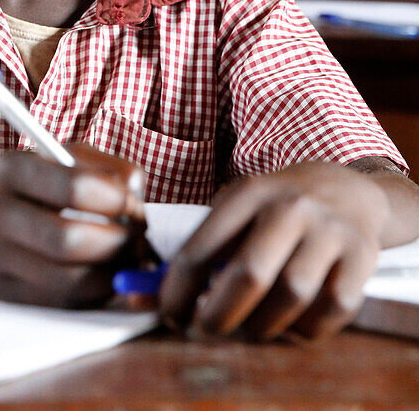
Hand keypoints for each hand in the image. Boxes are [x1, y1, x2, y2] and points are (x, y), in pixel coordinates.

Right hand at [0, 143, 145, 307]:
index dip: (116, 200)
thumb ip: (103, 165)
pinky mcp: (2, 291)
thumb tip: (137, 194)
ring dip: (113, 272)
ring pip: (69, 280)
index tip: (135, 204)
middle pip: (69, 241)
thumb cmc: (24, 181)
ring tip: (128, 257)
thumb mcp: (56, 154)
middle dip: (118, 242)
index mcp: (11, 170)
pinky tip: (107, 273)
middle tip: (138, 236)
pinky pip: (61, 300)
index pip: (74, 188)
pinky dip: (96, 290)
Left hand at [160, 162, 388, 340]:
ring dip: (263, 325)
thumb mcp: (241, 206)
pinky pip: (331, 309)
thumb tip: (157, 296)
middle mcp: (290, 206)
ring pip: (291, 296)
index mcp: (250, 191)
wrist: (349, 190)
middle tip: (206, 329)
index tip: (170, 314)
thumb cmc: (279, 207)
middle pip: (249, 274)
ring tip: (250, 326)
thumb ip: (205, 246)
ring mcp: (329, 230)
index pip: (203, 245)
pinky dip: (308, 327)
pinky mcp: (362, 256)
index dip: (178, 289)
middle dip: (219, 314)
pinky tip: (292, 321)